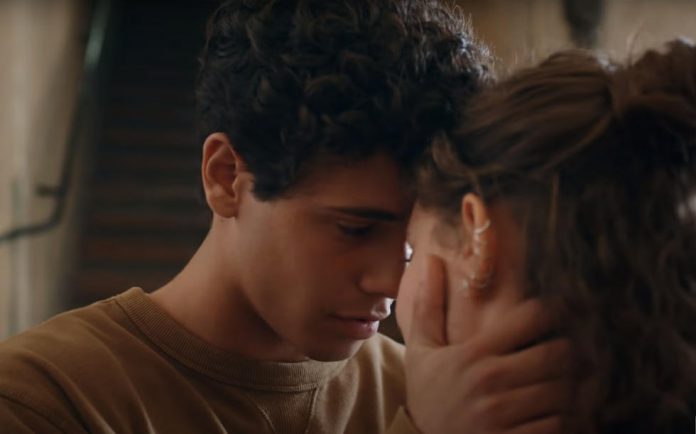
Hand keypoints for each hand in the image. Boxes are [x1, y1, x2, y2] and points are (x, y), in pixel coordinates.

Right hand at [403, 255, 570, 433]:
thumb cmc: (428, 394)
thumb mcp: (420, 350)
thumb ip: (428, 305)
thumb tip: (431, 258)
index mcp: (472, 354)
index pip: (532, 316)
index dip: (555, 309)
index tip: (563, 311)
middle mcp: (490, 380)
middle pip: (559, 353)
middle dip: (571, 351)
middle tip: (572, 349)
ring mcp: (504, 414)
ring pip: (565, 390)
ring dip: (572, 386)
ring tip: (570, 381)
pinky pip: (561, 424)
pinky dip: (568, 418)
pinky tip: (560, 411)